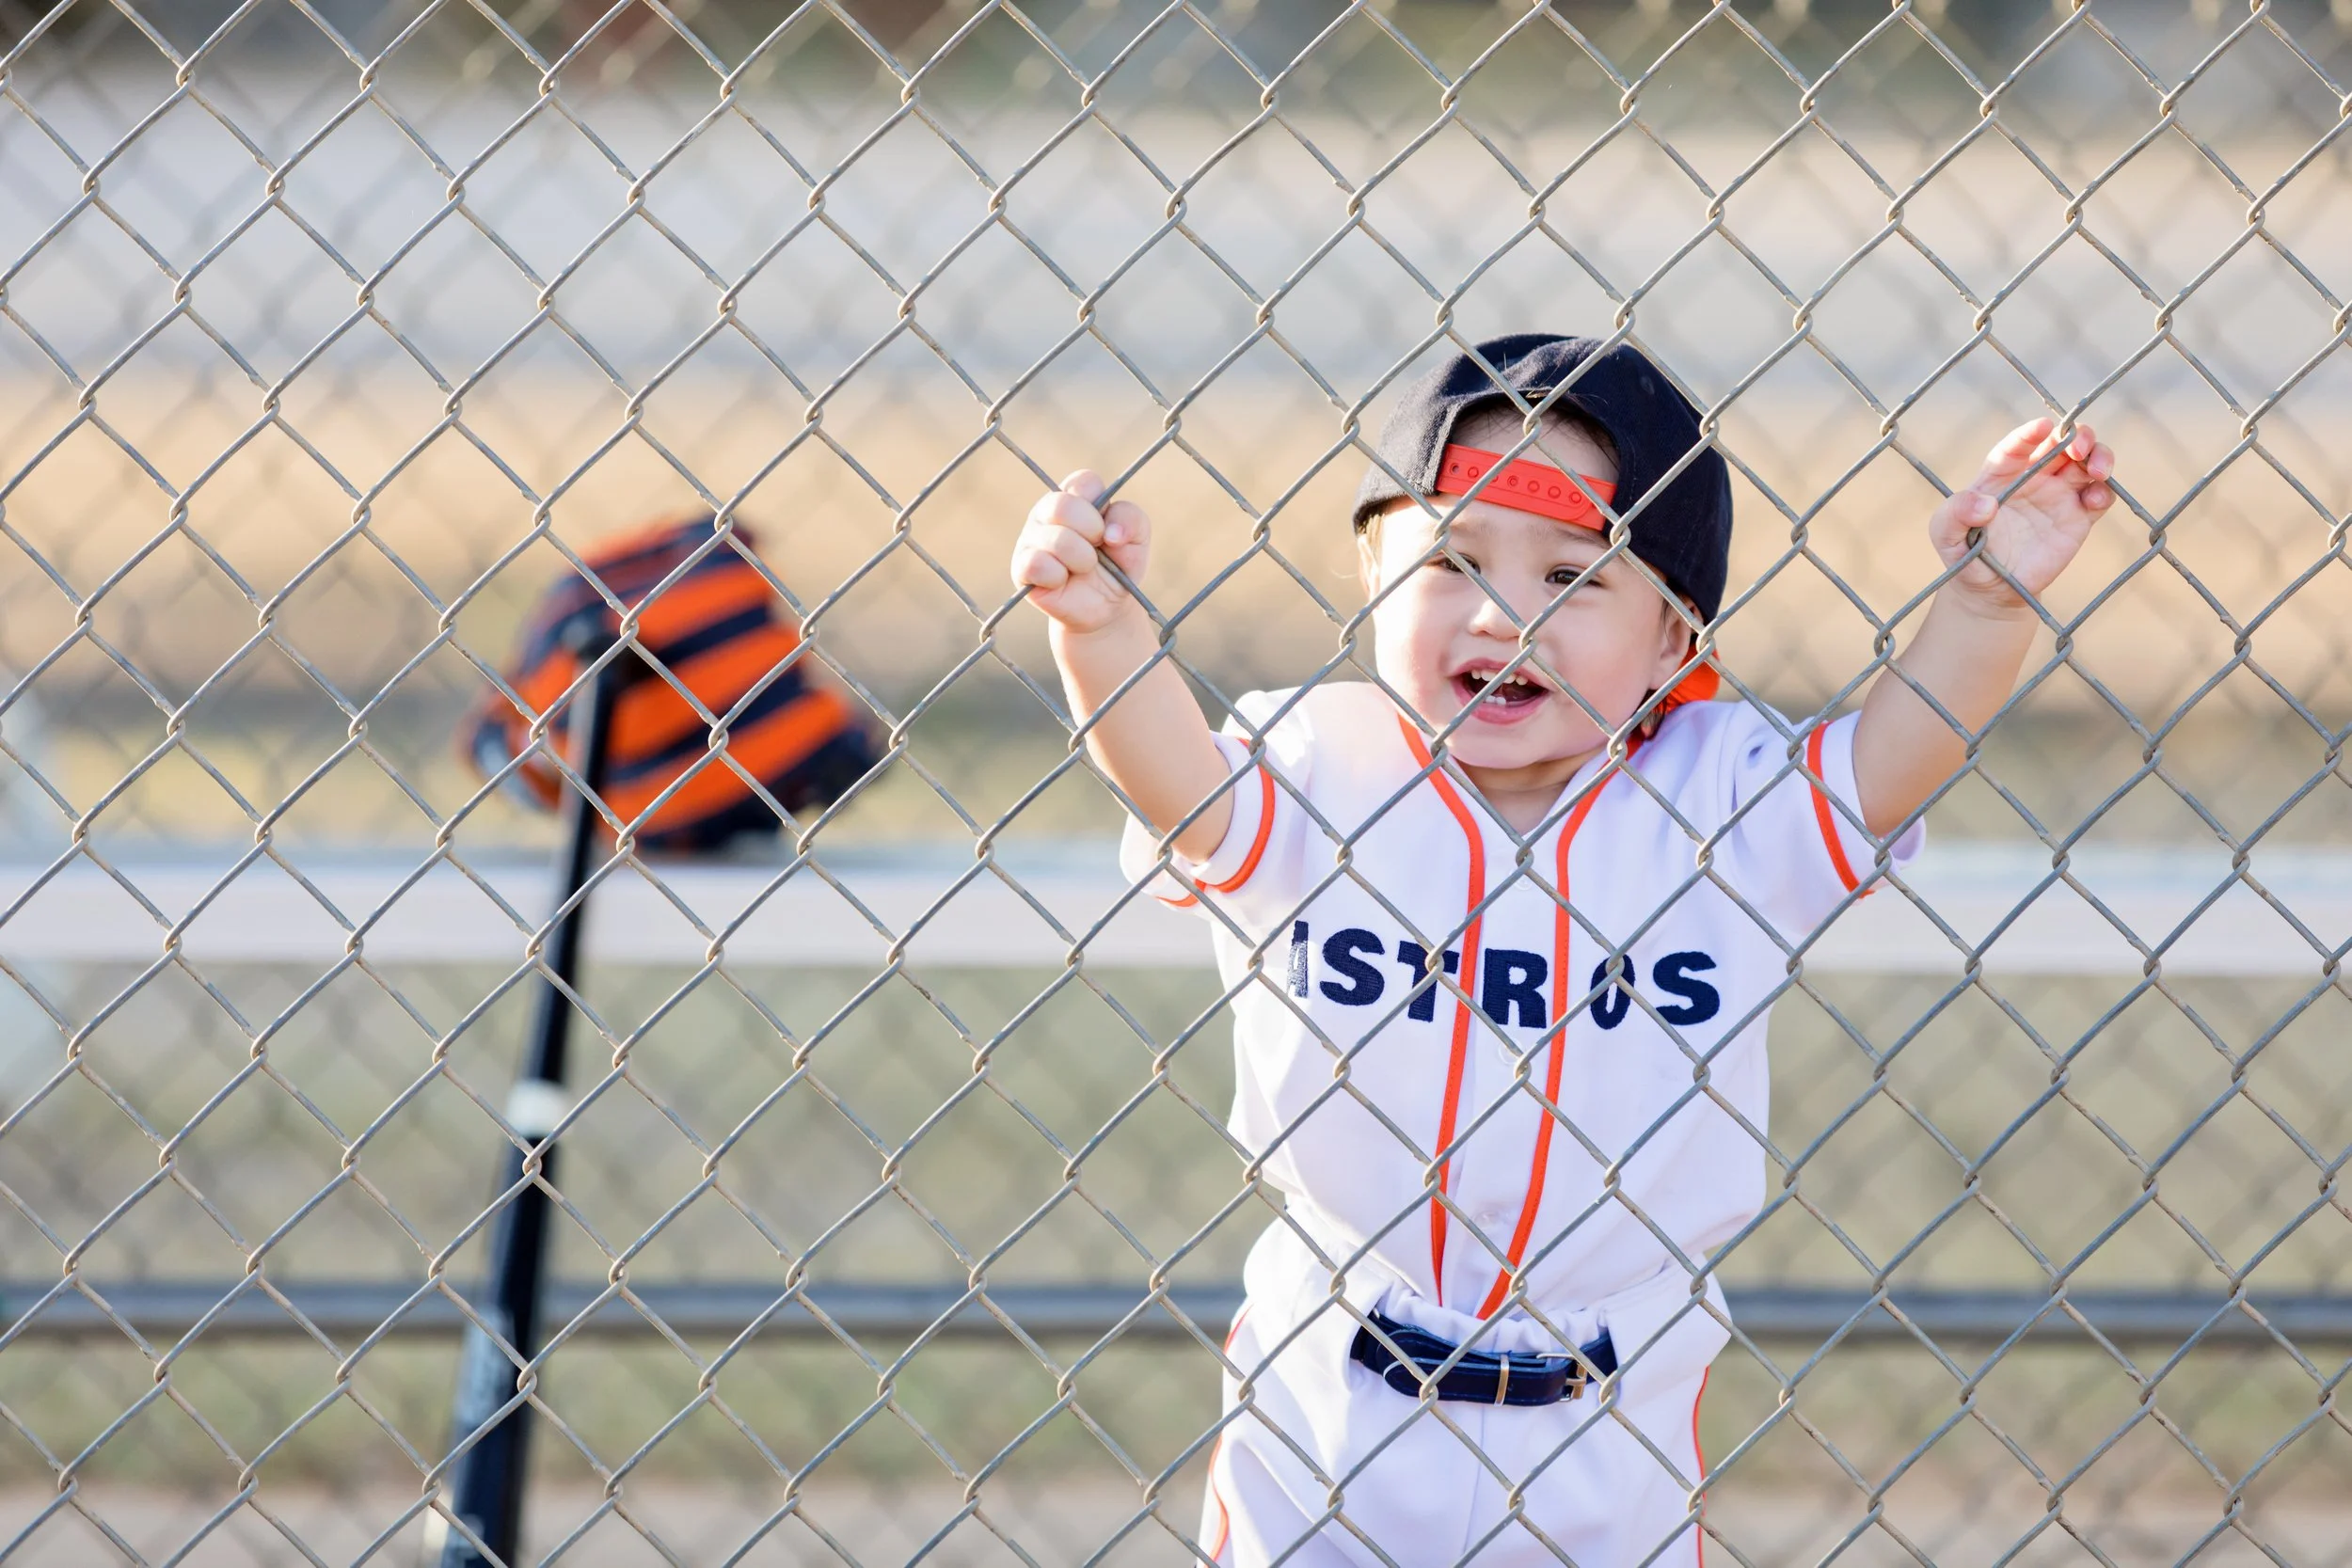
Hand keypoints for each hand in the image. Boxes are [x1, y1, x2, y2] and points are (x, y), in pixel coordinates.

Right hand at [1010, 471, 1152, 634]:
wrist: (1107, 606)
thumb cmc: (1119, 565)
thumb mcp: (1137, 540)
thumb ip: (1132, 520)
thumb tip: (1111, 532)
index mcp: (1075, 496)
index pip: (1084, 482)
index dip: (1101, 506)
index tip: (1107, 529)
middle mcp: (1047, 512)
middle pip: (1062, 505)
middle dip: (1091, 531)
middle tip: (1097, 550)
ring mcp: (1030, 538)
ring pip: (1056, 539)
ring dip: (1082, 560)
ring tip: (1084, 569)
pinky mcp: (1021, 568)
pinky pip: (1037, 564)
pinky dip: (1059, 577)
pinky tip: (1063, 581)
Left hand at [1931, 419, 2115, 612]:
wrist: (1990, 589)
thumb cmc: (1964, 553)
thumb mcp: (1945, 533)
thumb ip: (1956, 514)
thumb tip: (1986, 505)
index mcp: (2000, 474)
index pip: (2017, 445)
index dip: (2030, 433)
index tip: (2043, 427)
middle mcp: (2033, 478)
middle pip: (2062, 443)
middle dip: (2077, 437)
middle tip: (2078, 448)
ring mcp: (2058, 495)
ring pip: (2087, 462)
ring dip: (2099, 456)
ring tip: (2098, 471)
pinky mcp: (2077, 518)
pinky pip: (2099, 496)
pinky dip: (2103, 492)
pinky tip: (2092, 501)